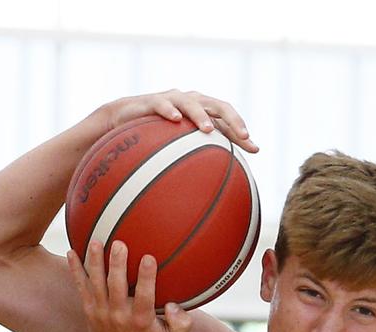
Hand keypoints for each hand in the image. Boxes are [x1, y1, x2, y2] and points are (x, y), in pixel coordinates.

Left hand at [67, 240, 192, 331]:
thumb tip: (173, 306)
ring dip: (95, 262)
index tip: (149, 257)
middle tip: (119, 243)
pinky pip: (81, 287)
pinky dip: (75, 270)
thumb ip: (183, 324)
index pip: (144, 296)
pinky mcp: (89, 310)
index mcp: (141, 320)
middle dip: (117, 264)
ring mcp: (101, 312)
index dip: (146, 277)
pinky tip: (71, 252)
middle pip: (116, 286)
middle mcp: (119, 316)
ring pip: (97, 283)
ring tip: (95, 242)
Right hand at [101, 89, 259, 153]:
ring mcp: (172, 99)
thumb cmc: (154, 134)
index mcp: (202, 112)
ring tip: (209, 129)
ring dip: (201, 115)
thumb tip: (218, 188)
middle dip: (233, 119)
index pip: (228, 119)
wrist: (120, 118)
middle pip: (218, 105)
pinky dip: (169, 110)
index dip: (241, 131)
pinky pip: (162, 104)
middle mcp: (191, 102)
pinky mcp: (151, 101)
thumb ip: (196, 159)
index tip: (255, 149)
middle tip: (243, 135)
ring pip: (192, 103)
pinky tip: (175, 120)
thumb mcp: (176, 147)